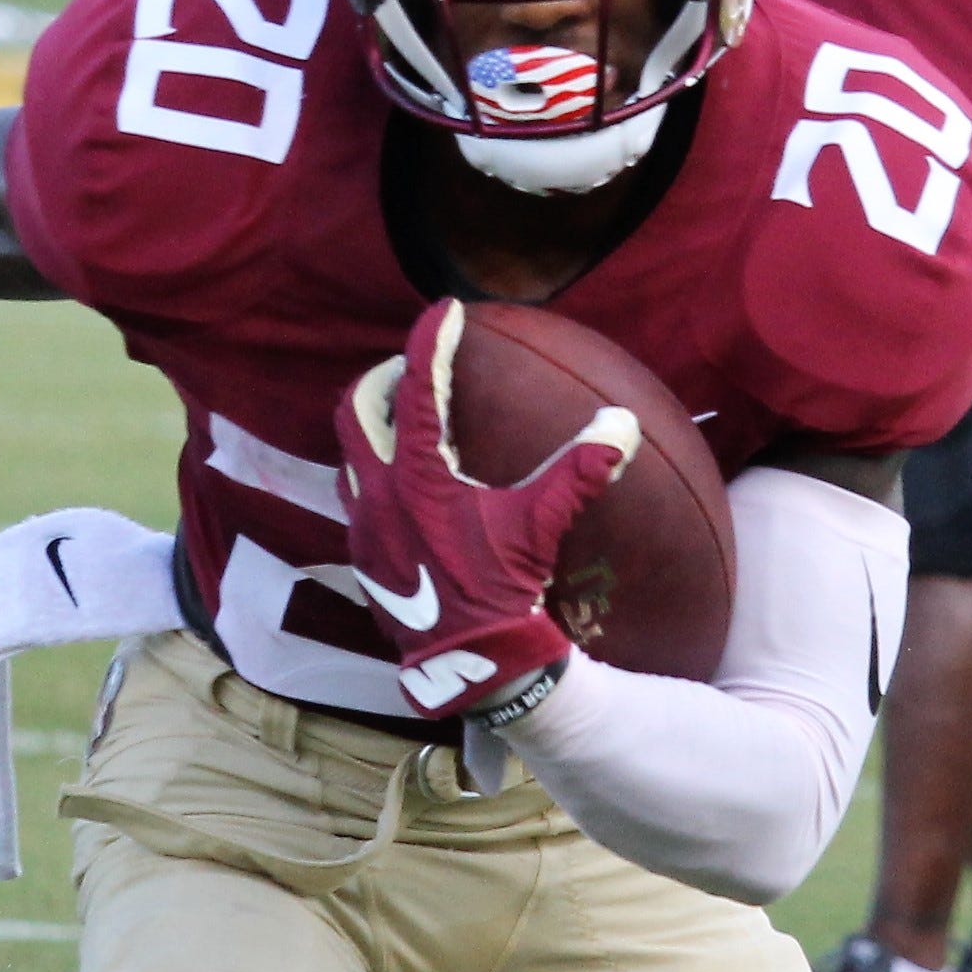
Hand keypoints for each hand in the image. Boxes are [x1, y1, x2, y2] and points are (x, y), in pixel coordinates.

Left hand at [332, 300, 636, 716]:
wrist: (469, 661)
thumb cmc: (504, 589)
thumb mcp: (541, 523)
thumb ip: (580, 470)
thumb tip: (623, 424)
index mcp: (416, 476)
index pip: (416, 388)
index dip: (430, 340)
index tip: (446, 309)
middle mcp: (377, 494)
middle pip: (355, 412)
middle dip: (379, 381)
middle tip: (405, 368)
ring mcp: (364, 528)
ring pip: (349, 458)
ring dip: (370, 433)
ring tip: (398, 424)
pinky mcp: (364, 558)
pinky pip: (357, 500)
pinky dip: (375, 478)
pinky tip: (405, 490)